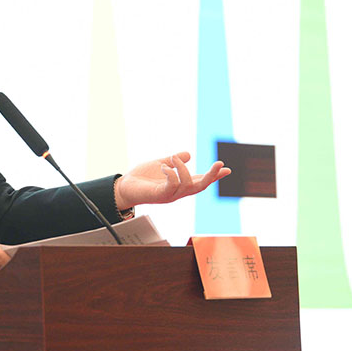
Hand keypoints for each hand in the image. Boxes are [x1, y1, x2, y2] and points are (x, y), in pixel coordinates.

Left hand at [114, 151, 230, 209]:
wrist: (124, 187)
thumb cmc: (141, 178)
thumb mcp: (161, 164)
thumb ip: (174, 161)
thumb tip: (188, 154)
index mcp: (180, 184)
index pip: (201, 181)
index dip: (214, 175)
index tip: (228, 169)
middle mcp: (178, 192)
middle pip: (201, 187)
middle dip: (212, 176)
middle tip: (219, 164)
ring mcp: (170, 195)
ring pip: (188, 185)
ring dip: (183, 168)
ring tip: (172, 157)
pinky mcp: (160, 195)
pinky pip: (172, 185)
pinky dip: (171, 174)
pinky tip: (165, 167)